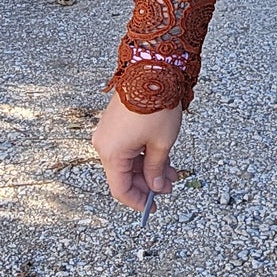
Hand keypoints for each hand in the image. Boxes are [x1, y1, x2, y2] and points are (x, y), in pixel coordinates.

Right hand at [91, 96, 183, 211]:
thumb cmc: (156, 105)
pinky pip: (126, 148)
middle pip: (124, 176)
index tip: (153, 207)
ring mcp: (107, 134)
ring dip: (148, 169)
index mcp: (112, 153)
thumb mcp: (162, 143)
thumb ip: (156, 169)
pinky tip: (162, 157)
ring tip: (172, 171)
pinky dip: (143, 155)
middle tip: (171, 186)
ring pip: (127, 162)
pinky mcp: (114, 125)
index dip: (138, 202)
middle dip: (148, 183)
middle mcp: (104, 145)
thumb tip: (156, 187)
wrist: (151, 70)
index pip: (121, 189)